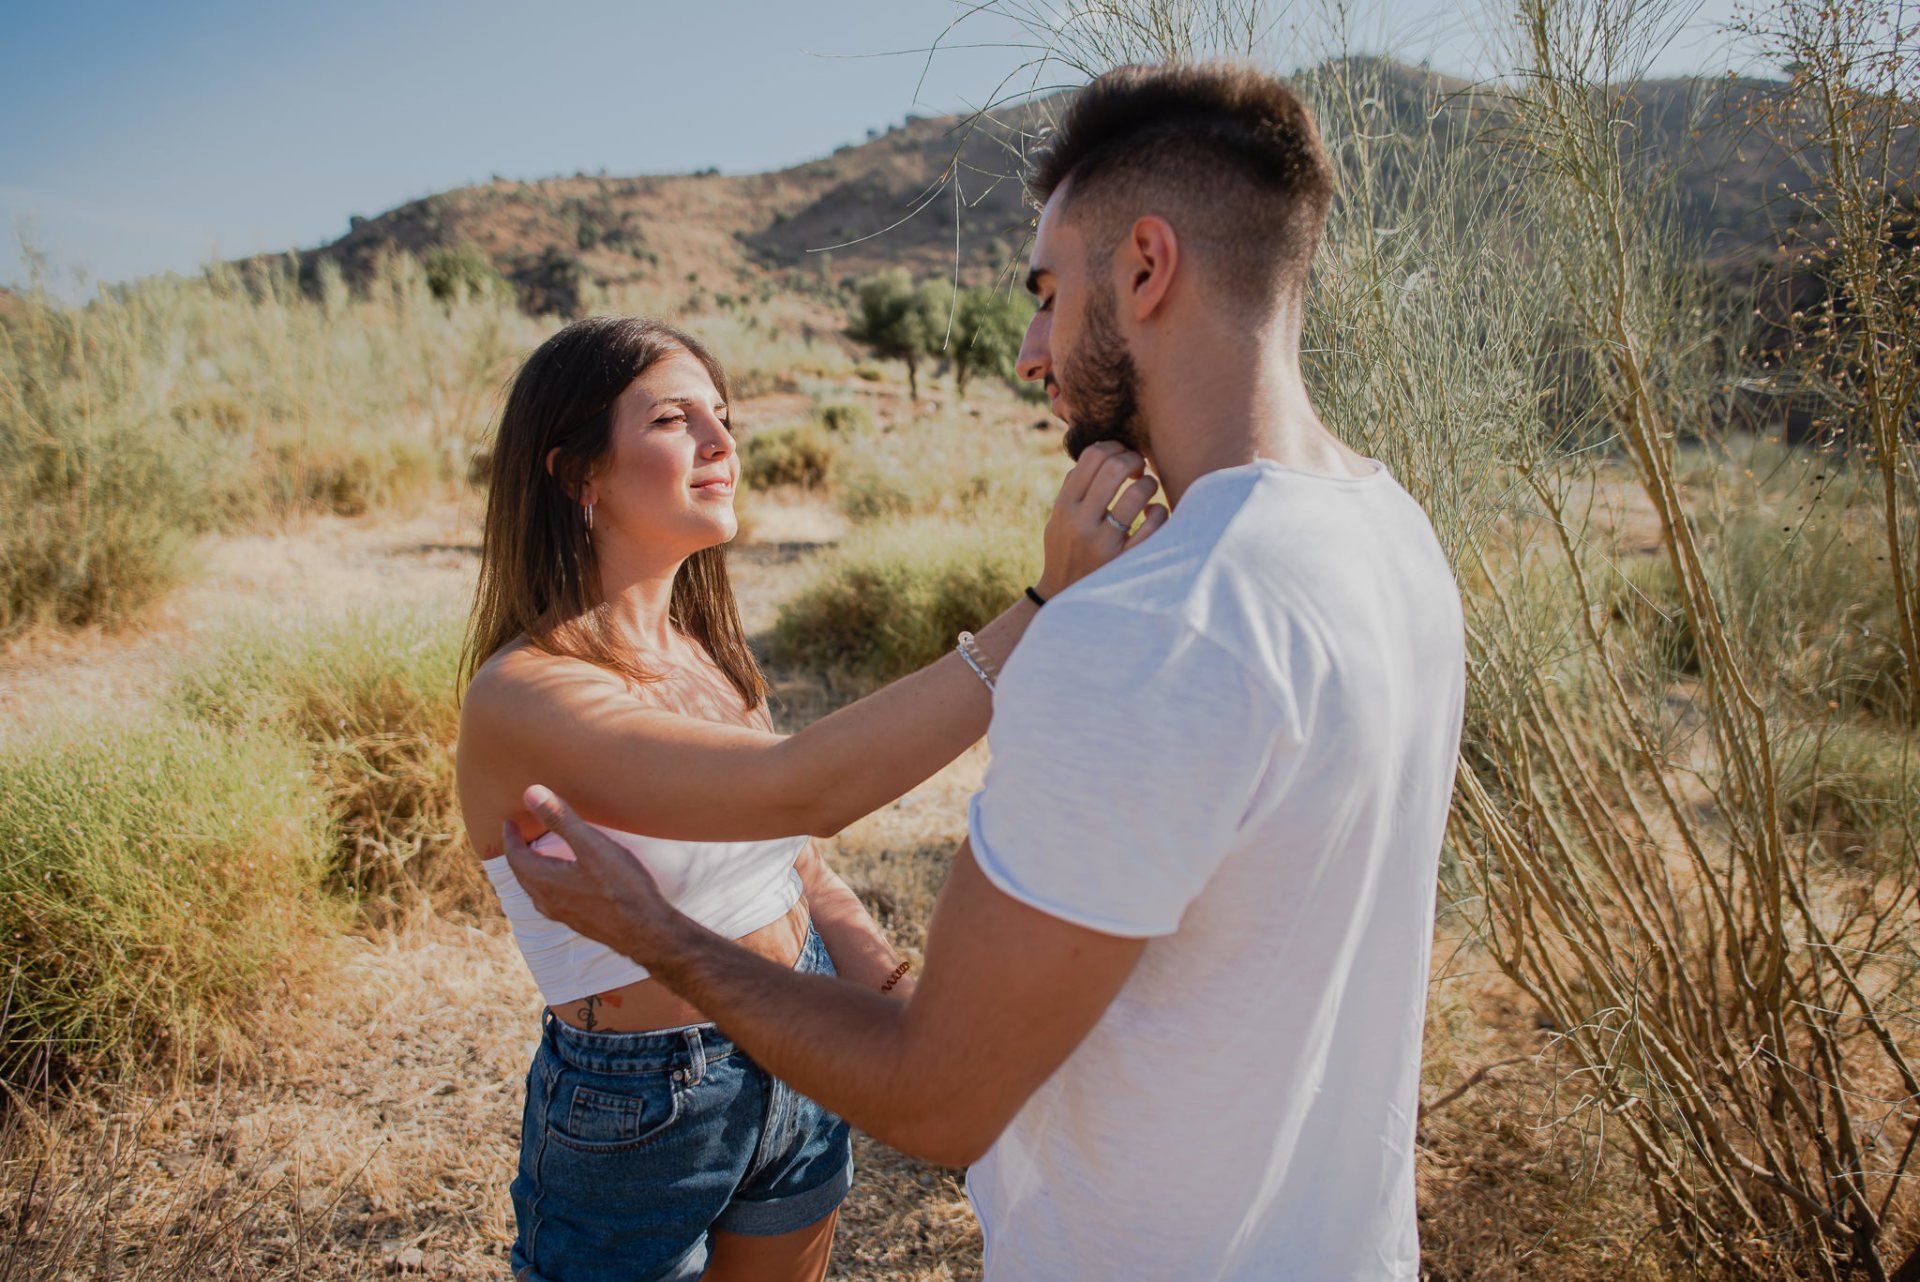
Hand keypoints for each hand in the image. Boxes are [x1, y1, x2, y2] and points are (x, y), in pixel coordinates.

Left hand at [502, 784, 686, 967]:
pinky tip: (566, 883)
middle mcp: (548, 901)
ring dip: (533, 870)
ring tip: (539, 856)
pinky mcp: (579, 923)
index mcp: (545, 881)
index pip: (516, 856)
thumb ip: (562, 820)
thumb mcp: (593, 847)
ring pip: (537, 889)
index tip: (509, 822)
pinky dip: (549, 884)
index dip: (510, 837)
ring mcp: (563, 915)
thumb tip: (531, 793)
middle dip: (519, 853)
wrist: (647, 933)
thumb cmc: (622, 888)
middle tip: (520, 836)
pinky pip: (552, 900)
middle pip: (523, 874)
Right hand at [1035, 441, 1169, 598]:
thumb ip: (1074, 487)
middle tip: (1138, 469)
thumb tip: (1103, 450)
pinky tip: (1154, 513)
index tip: (1121, 457)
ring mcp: (1105, 544)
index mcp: (1064, 507)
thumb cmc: (1067, 550)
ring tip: (1147, 491)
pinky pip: (1154, 524)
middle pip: (1114, 467)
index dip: (1113, 447)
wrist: (1064, 600)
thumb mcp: (1059, 519)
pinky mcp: (1126, 561)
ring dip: (1149, 484)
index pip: (1092, 456)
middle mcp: (1082, 523)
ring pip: (1138, 493)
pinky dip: (1159, 512)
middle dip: (1134, 460)